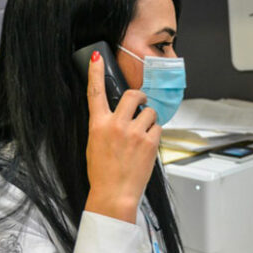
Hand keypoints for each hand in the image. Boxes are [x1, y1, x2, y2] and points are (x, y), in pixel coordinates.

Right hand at [84, 50, 159, 222]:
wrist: (114, 194)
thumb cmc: (103, 173)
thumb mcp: (95, 145)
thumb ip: (106, 126)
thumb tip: (118, 115)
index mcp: (98, 125)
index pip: (95, 92)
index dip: (95, 72)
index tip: (97, 58)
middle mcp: (116, 125)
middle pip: (134, 95)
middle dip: (140, 97)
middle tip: (141, 104)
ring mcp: (134, 132)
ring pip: (149, 112)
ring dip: (149, 120)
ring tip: (142, 136)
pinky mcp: (149, 142)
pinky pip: (158, 128)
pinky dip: (155, 134)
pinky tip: (147, 146)